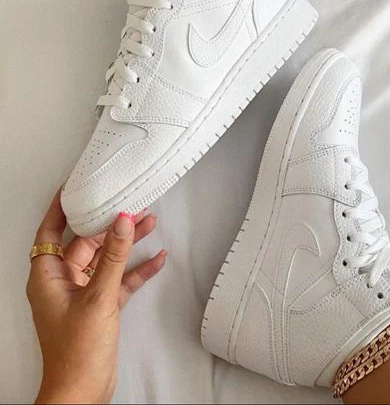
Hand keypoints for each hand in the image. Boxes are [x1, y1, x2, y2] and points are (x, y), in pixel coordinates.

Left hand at [27, 189, 166, 403]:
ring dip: (127, 243)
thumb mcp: (97, 297)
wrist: (83, 393)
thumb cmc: (76, 353)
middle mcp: (63, 282)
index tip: (75, 188)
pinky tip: (157, 259)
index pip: (50, 232)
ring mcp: (83, 294)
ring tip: (149, 222)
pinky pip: (120, 279)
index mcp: (48, 277)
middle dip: (109, 223)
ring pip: (106, 258)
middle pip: (86, 242)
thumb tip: (121, 222)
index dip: (61, 208)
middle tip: (129, 203)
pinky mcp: (101, 307)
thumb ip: (112, 257)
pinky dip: (138, 270)